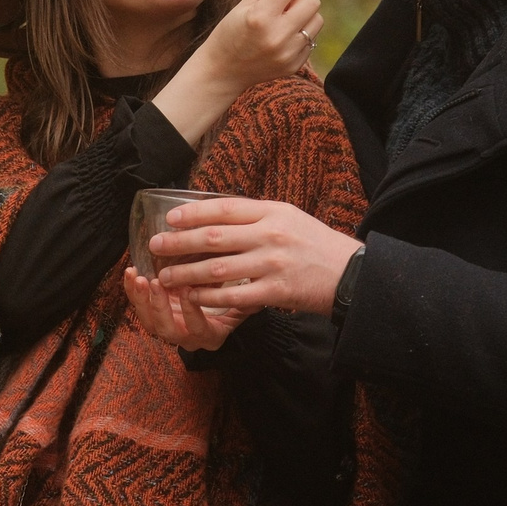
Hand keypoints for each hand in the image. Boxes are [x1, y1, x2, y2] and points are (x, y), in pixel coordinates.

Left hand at [122, 266, 251, 350]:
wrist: (216, 310)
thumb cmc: (230, 304)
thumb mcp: (241, 304)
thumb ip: (248, 301)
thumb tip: (261, 293)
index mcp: (210, 336)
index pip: (199, 329)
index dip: (192, 312)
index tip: (189, 292)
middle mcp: (186, 337)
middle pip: (167, 330)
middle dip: (159, 307)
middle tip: (156, 283)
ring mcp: (168, 327)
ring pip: (149, 322)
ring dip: (141, 300)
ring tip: (138, 277)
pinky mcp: (154, 315)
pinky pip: (139, 307)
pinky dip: (132, 291)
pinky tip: (131, 272)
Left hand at [150, 197, 362, 314]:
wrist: (351, 274)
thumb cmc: (316, 245)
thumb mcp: (290, 218)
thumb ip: (257, 216)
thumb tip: (216, 214)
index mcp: (272, 212)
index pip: (224, 208)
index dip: (193, 213)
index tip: (170, 218)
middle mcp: (270, 235)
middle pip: (214, 237)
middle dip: (179, 242)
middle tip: (156, 245)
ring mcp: (271, 264)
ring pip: (217, 268)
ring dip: (186, 272)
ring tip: (166, 276)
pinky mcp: (274, 291)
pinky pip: (232, 295)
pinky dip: (209, 297)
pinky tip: (192, 297)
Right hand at [196, 0, 332, 89]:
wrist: (222, 71)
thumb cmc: (231, 30)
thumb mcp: (246, 2)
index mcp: (261, 15)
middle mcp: (276, 35)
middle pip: (312, 0)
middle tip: (282, 5)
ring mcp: (287, 53)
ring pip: (317, 19)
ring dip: (304, 15)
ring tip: (282, 23)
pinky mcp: (294, 65)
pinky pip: (313, 38)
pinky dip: (302, 34)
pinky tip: (281, 41)